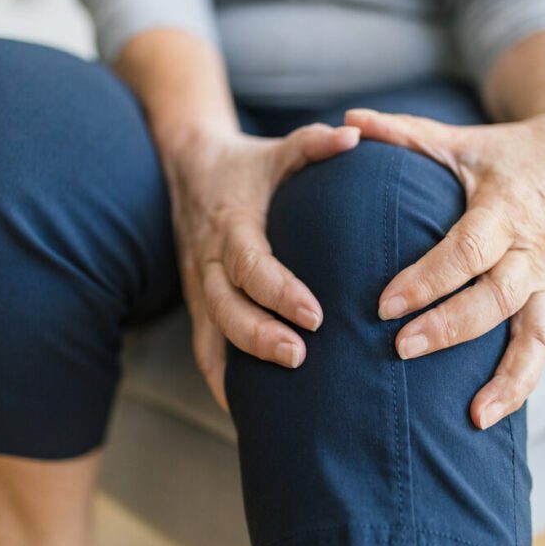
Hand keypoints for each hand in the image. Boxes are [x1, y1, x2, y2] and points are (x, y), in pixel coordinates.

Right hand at [164, 124, 359, 408]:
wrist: (188, 166)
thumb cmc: (248, 163)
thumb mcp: (279, 148)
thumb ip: (314, 144)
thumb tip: (356, 135)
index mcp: (231, 225)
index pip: (251, 265)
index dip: (279, 292)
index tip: (316, 314)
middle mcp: (208, 259)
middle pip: (225, 307)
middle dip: (260, 336)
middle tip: (301, 357)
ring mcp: (198, 285)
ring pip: (210, 334)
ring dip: (240, 365)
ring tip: (278, 400)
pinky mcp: (198, 303)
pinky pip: (203, 347)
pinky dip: (220, 379)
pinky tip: (246, 410)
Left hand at [345, 106, 544, 429]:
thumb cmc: (509, 153)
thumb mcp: (461, 141)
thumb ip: (405, 134)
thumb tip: (347, 121)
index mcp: (506, 207)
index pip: (468, 249)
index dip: (430, 278)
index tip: (385, 304)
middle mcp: (533, 249)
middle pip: (496, 296)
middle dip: (451, 326)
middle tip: (401, 348)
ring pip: (533, 334)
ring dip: (502, 375)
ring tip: (468, 414)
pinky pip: (542, 348)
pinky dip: (520, 385)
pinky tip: (486, 416)